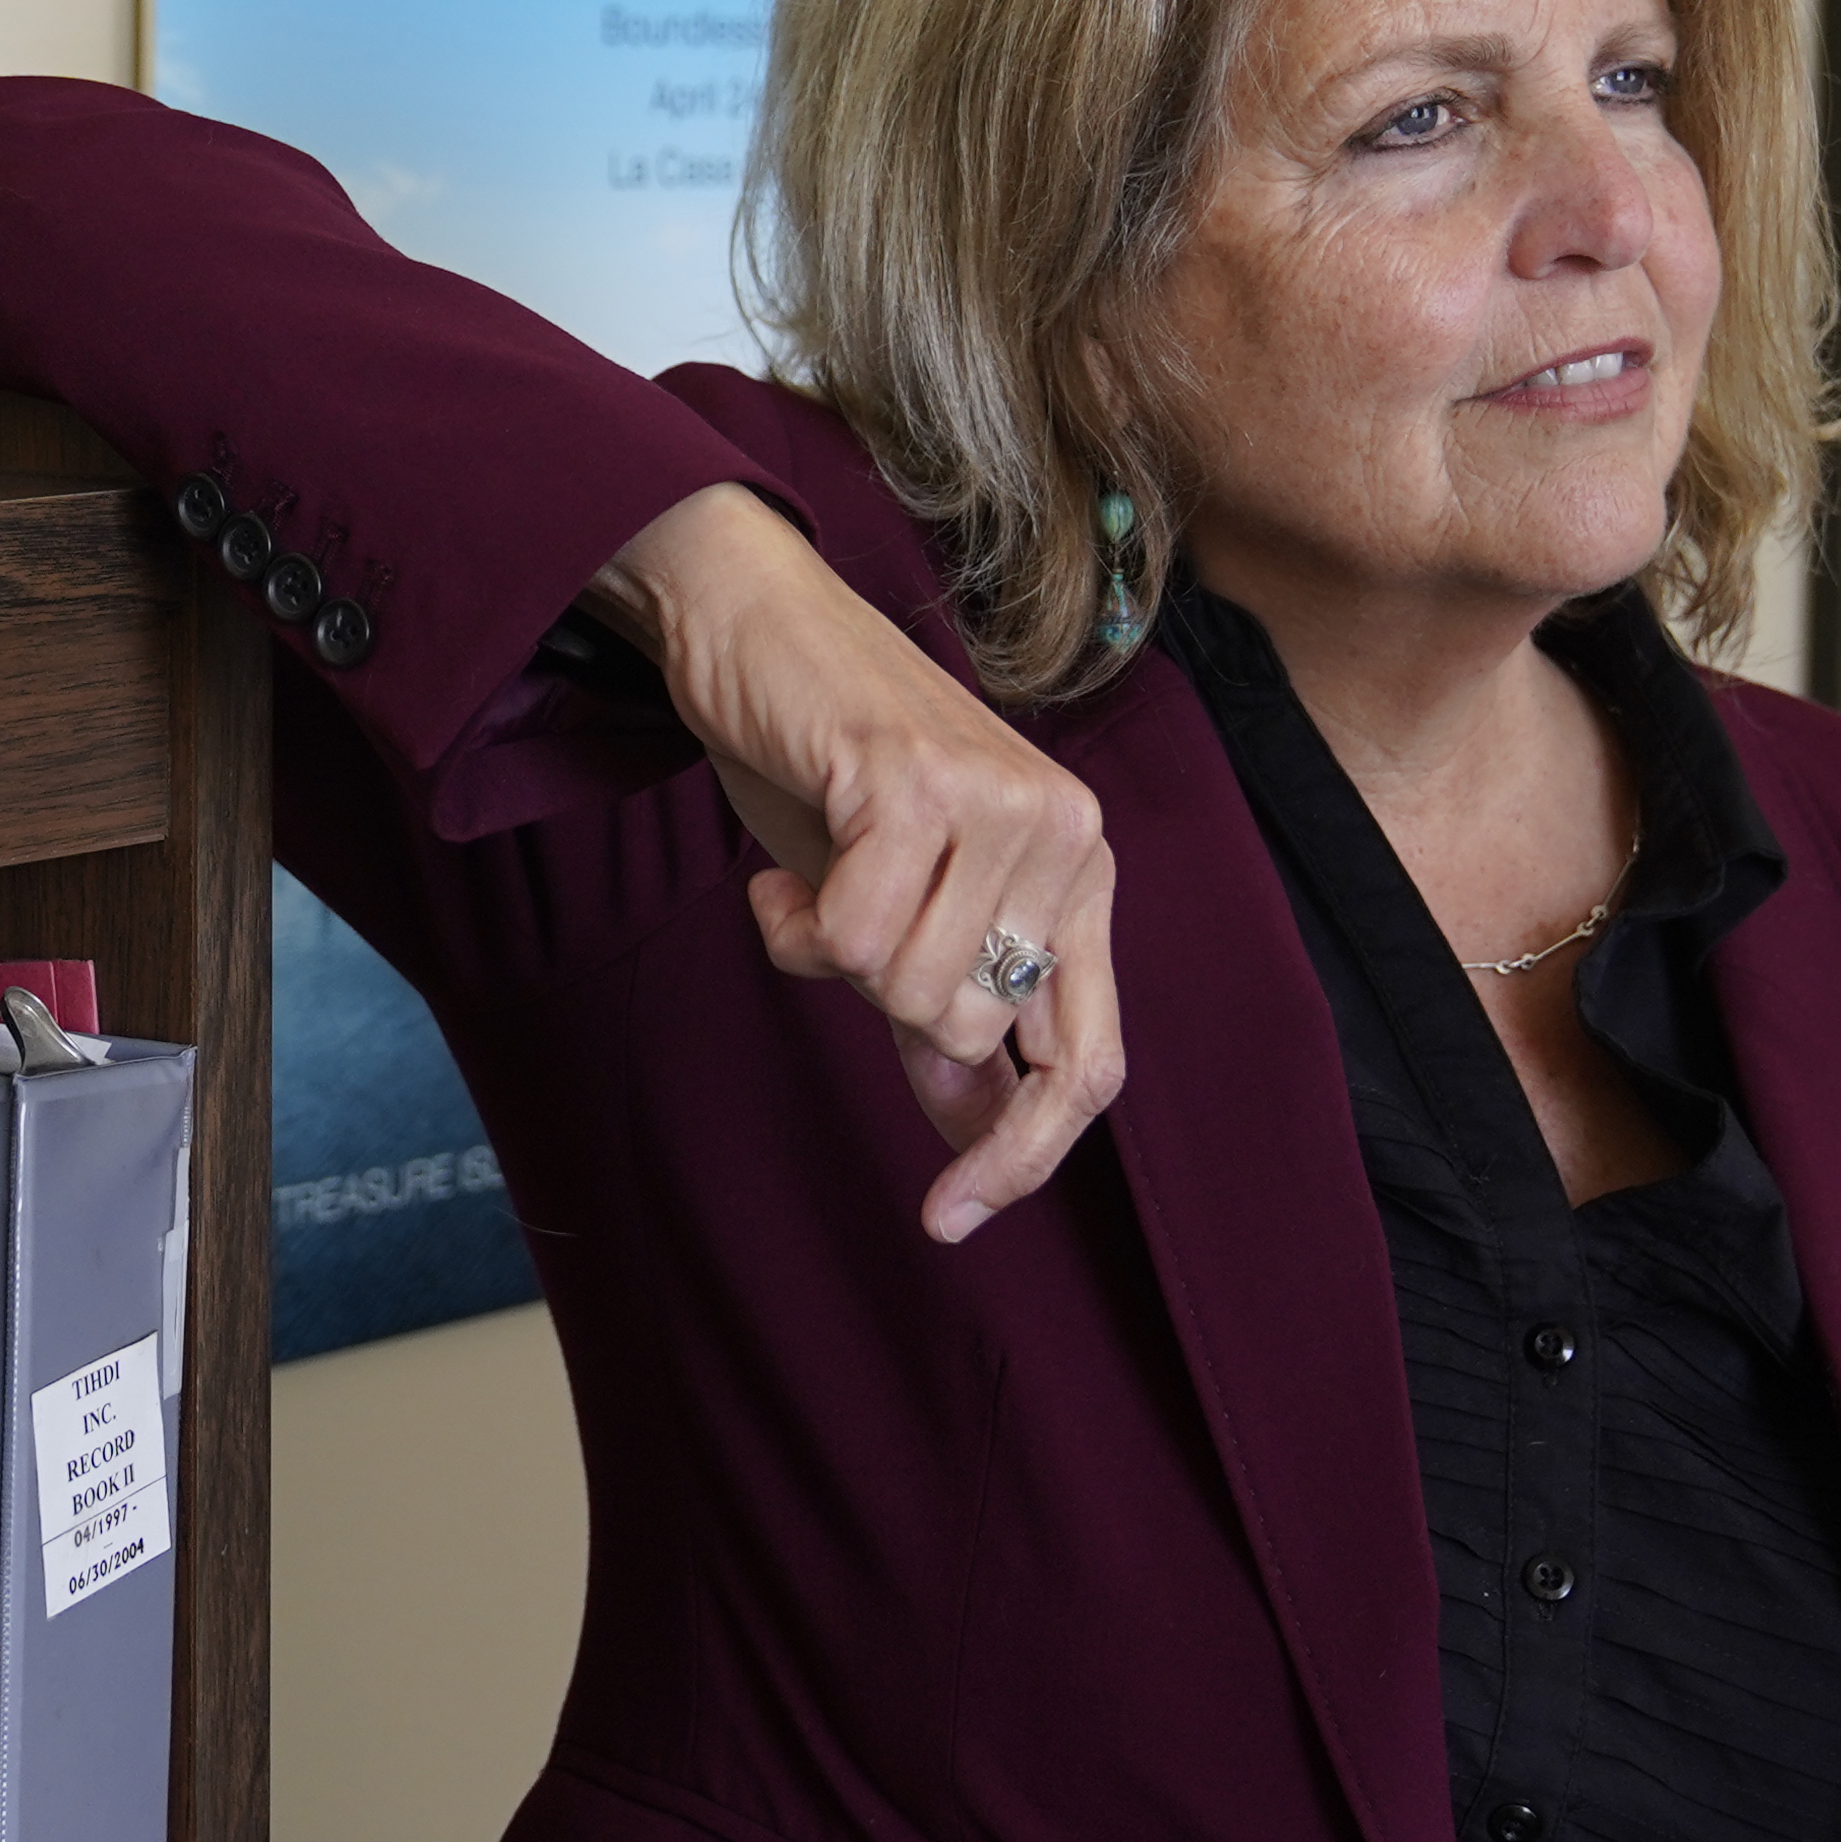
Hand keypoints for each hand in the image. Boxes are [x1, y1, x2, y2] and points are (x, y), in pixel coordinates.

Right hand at [590, 487, 1123, 1242]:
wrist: (754, 621)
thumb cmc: (826, 766)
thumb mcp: (902, 905)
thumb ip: (950, 1012)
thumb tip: (980, 1140)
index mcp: (1079, 876)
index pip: (1086, 1063)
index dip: (1023, 1156)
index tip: (949, 1220)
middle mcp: (1068, 837)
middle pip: (966, 1030)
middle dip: (875, 998)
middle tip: (840, 911)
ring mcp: (1005, 804)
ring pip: (907, 987)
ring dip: (827, 950)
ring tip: (813, 874)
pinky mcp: (921, 782)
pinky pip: (847, 936)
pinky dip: (791, 918)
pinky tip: (783, 864)